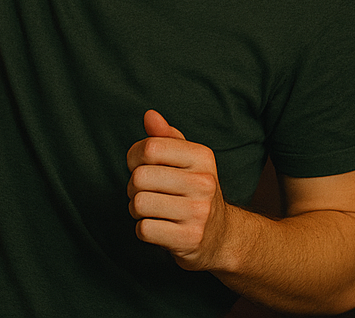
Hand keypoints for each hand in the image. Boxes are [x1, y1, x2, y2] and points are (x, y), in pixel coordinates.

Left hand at [126, 110, 231, 271]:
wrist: (220, 234)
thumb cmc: (195, 190)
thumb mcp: (187, 160)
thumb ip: (166, 137)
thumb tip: (149, 115)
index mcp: (203, 156)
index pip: (151, 147)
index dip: (134, 156)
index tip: (140, 165)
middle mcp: (204, 182)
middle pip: (140, 177)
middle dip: (133, 186)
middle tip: (147, 191)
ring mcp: (198, 211)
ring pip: (139, 204)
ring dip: (136, 209)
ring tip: (151, 208)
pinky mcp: (189, 238)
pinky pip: (145, 229)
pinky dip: (144, 229)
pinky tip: (158, 226)